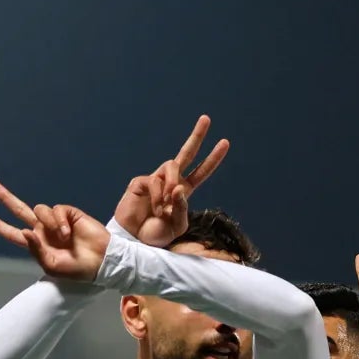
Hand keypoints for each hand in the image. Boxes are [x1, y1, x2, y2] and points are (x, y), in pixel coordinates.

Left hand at [0, 183, 108, 280]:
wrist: (100, 261)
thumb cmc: (76, 269)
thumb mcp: (51, 265)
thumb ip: (35, 249)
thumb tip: (25, 231)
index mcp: (37, 244)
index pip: (14, 233)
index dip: (0, 225)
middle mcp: (44, 230)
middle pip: (21, 210)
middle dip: (6, 199)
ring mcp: (56, 221)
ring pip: (40, 210)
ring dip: (49, 223)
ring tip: (64, 237)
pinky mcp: (69, 214)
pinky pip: (56, 210)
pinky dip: (60, 221)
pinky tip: (68, 231)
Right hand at [111, 116, 230, 246]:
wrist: (134, 240)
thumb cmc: (155, 235)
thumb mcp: (177, 226)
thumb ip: (182, 208)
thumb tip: (180, 186)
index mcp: (183, 192)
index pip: (201, 172)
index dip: (212, 159)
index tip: (224, 143)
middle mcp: (171, 182)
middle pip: (186, 154)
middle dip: (197, 136)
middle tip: (206, 119)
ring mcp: (156, 180)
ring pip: (172, 166)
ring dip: (172, 186)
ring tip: (166, 207)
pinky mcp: (141, 181)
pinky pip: (156, 180)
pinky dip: (159, 196)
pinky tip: (155, 208)